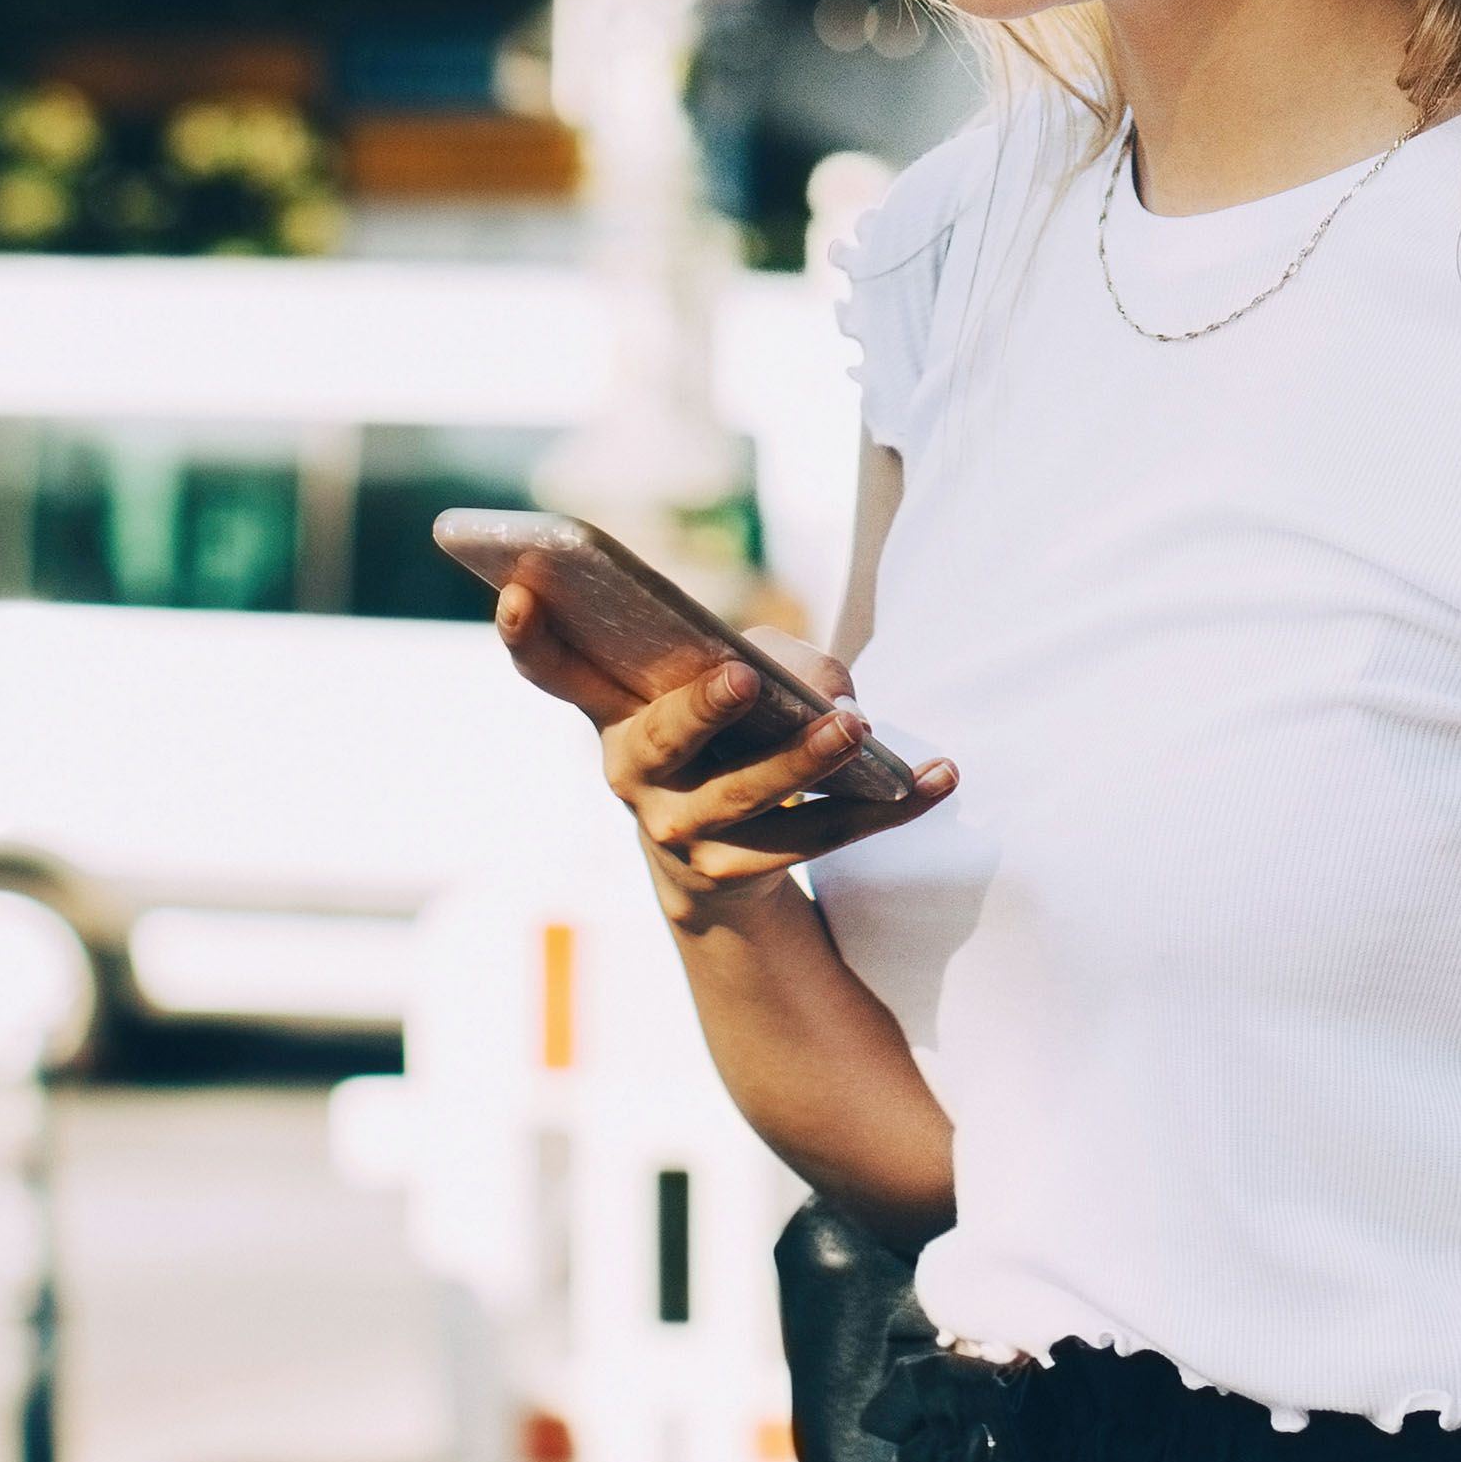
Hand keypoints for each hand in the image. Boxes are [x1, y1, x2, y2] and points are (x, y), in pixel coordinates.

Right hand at [495, 577, 956, 919]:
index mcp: (611, 716)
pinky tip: (942, 776)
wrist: (711, 870)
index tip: (518, 585)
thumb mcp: (719, 688)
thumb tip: (831, 696)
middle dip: (701, 710)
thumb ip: (767, 664)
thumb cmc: (716, 736)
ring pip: (749, 800)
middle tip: (741, 678)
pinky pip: (825, 836)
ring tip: (853, 728)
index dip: (528, 633)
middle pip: (663, 742)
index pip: (555, 671)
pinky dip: (889, 805)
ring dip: (804, 760)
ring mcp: (684, 836)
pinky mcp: (746, 875)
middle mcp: (633, 777)